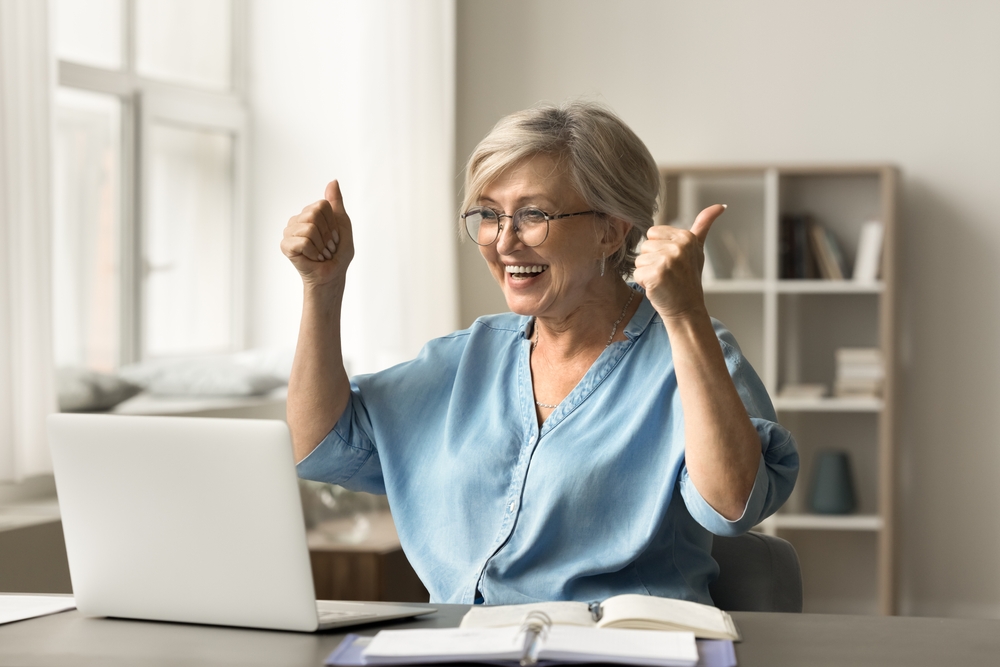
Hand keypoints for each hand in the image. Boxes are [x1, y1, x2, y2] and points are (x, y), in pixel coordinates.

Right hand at [280, 180, 354, 286]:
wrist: (332, 275)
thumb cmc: (337, 253)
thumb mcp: (343, 224)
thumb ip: (336, 203)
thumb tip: (333, 181)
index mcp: (309, 213)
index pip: (322, 205)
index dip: (333, 223)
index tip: (333, 236)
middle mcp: (297, 220)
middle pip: (315, 214)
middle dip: (327, 234)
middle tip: (327, 246)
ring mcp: (289, 232)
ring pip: (310, 228)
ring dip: (322, 245)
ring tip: (320, 253)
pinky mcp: (285, 246)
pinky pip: (304, 241)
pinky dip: (314, 252)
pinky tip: (312, 258)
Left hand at [633, 204, 725, 320]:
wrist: (687, 309)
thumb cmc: (688, 279)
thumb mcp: (697, 249)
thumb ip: (704, 224)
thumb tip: (721, 205)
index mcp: (686, 237)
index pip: (652, 233)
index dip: (658, 249)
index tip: (672, 261)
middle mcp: (678, 246)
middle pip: (645, 246)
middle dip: (652, 261)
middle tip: (668, 273)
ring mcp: (667, 260)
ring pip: (639, 260)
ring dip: (647, 272)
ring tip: (664, 281)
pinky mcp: (656, 274)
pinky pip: (637, 273)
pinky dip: (644, 283)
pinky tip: (658, 288)